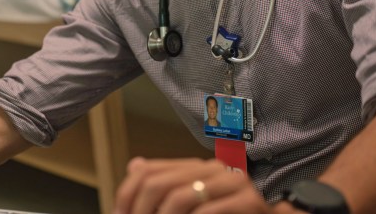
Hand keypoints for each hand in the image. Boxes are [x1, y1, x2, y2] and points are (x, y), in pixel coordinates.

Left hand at [114, 157, 281, 213]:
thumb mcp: (194, 203)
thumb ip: (168, 185)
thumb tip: (134, 165)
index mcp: (197, 167)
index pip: (149, 171)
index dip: (127, 194)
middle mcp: (213, 168)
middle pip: (158, 183)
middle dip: (141, 211)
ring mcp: (232, 182)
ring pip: (179, 198)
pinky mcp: (248, 201)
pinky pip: (207, 212)